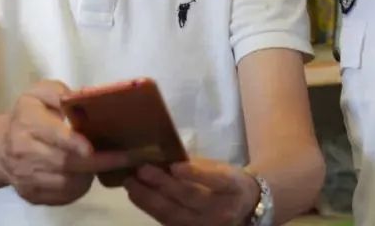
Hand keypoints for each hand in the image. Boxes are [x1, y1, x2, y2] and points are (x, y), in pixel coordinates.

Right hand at [0, 80, 129, 205]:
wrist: (0, 148)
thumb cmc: (27, 116)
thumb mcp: (38, 93)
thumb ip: (58, 91)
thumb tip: (78, 99)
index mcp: (27, 123)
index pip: (52, 135)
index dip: (73, 142)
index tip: (91, 146)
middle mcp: (25, 153)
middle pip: (66, 162)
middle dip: (98, 160)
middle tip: (126, 156)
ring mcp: (28, 178)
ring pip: (68, 182)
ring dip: (90, 174)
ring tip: (104, 161)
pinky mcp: (33, 195)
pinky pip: (64, 196)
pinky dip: (80, 187)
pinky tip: (86, 173)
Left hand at [124, 158, 260, 225]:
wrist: (244, 209)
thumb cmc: (227, 181)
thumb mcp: (220, 167)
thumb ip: (195, 164)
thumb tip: (161, 154)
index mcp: (232, 186)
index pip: (215, 180)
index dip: (195, 174)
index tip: (175, 166)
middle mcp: (221, 209)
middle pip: (189, 197)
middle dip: (162, 184)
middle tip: (140, 170)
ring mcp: (205, 225)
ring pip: (173, 214)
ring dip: (148, 198)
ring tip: (131, 183)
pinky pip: (167, 221)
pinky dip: (149, 208)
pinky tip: (136, 195)